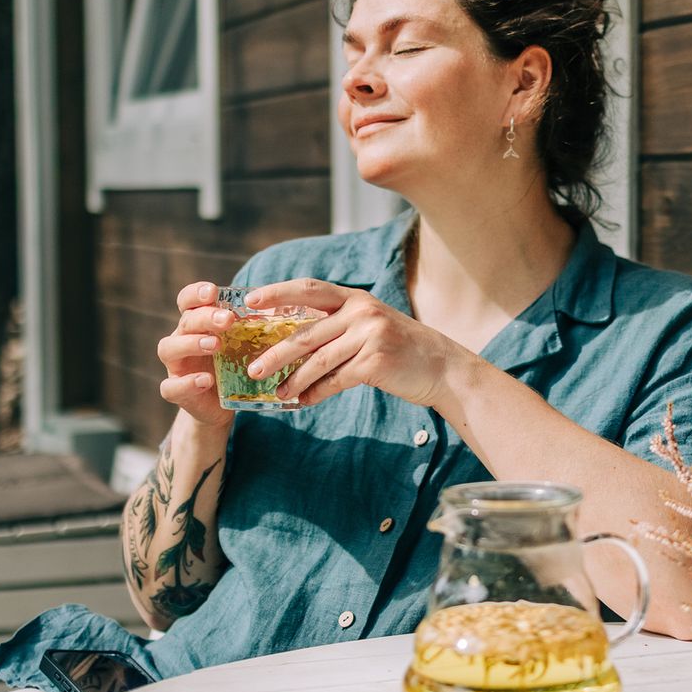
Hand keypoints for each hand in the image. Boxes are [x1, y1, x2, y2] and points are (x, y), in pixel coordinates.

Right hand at [154, 281, 239, 429]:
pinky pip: (170, 387)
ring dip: (191, 343)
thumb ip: (251, 328)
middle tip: (227, 320)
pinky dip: (187, 383)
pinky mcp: (177, 392)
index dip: (196, 293)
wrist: (223, 405)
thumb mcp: (244, 345)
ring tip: (216, 345)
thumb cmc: (234, 366)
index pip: (188, 301)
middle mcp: (182, 340)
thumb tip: (277, 307)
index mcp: (197, 324)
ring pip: (168, 348)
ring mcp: (176, 366)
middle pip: (185, 321)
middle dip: (205, 317)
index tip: (213, 291)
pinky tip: (206, 380)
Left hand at [241, 279, 465, 409]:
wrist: (442, 367)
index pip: (308, 289)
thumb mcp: (370, 326)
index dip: (276, 293)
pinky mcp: (375, 360)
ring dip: (294, 380)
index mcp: (355, 298)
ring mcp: (369, 335)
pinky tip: (304, 402)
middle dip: (275, 352)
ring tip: (276, 393)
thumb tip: (292, 342)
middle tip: (253, 368)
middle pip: (306, 332)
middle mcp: (361, 311)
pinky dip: (317, 393)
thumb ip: (338, 326)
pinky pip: (336, 379)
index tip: (249, 302)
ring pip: (318, 360)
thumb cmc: (401, 349)